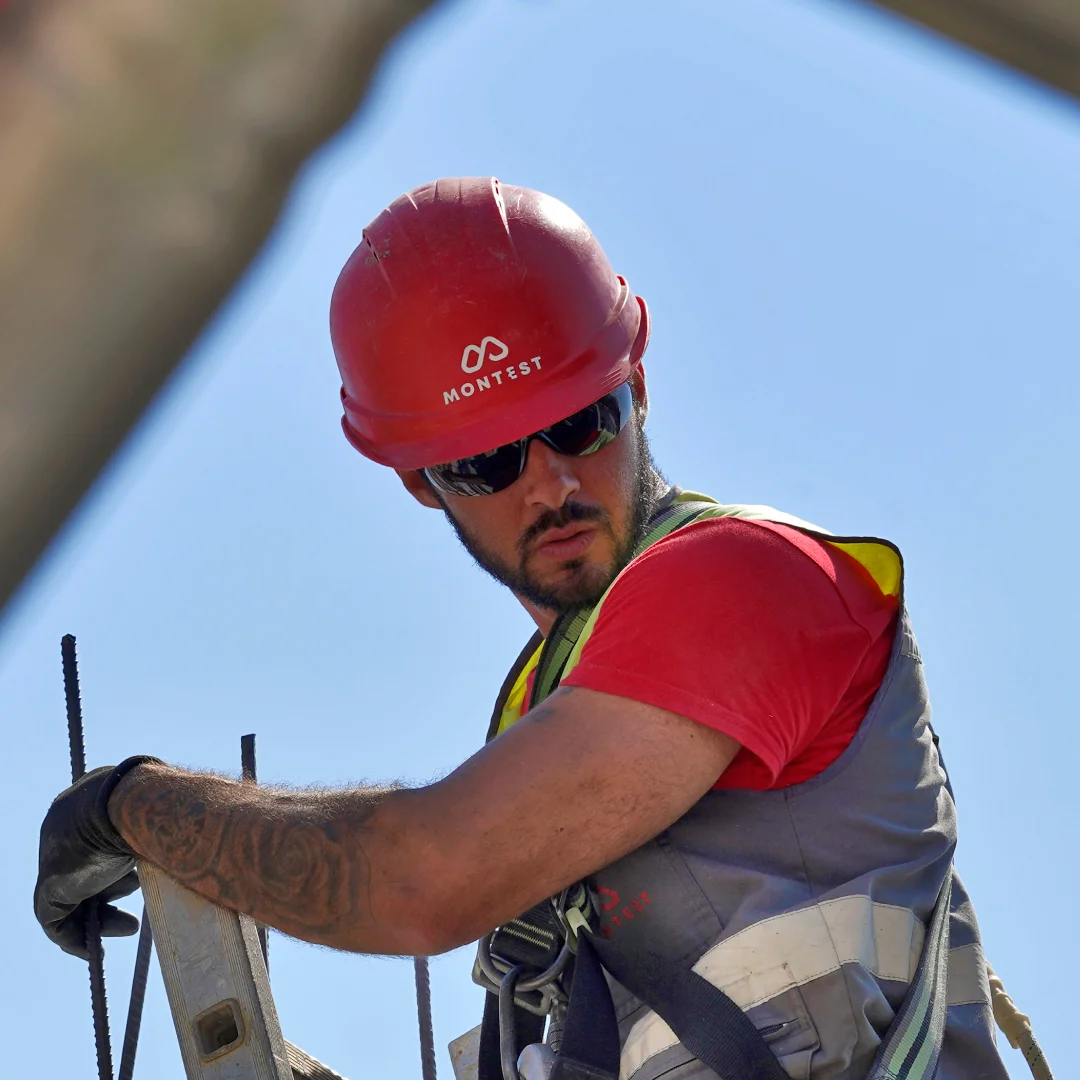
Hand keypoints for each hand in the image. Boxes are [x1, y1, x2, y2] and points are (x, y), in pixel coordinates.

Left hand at [34, 756, 158, 957]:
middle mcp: (66, 824)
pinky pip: (55, 920)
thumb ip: (161, 829)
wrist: (136, 802)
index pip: (95, 841)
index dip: (116, 868)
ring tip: (130, 927)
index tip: (137, 882)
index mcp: (89, 800)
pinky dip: (75, 938)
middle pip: (84, 871)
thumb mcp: (160, 816)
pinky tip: (97, 950)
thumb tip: (195, 840)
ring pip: (72, 896)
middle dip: (109, 895)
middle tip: (134, 915)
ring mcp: (54, 855)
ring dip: (100, 918)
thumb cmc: (160, 803)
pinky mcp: (50, 884)